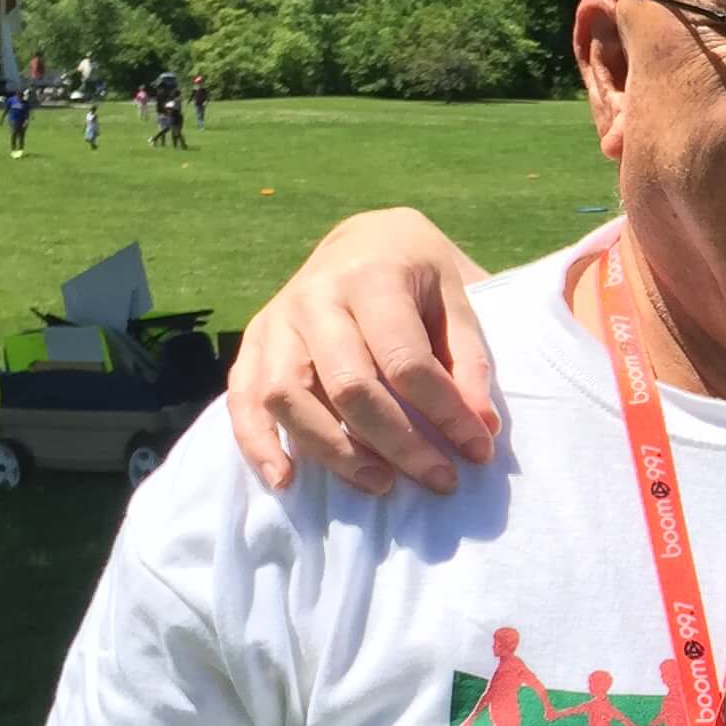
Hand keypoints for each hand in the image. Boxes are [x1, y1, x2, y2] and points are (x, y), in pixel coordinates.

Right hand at [226, 206, 496, 496]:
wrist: (363, 240)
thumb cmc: (419, 276)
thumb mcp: (457, 299)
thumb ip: (469, 361)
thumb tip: (480, 428)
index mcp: (373, 277)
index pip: (406, 361)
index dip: (445, 413)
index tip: (477, 450)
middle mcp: (316, 297)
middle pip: (349, 386)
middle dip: (399, 443)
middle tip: (440, 479)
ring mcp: (277, 320)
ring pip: (290, 398)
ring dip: (335, 452)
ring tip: (382, 484)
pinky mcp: (254, 342)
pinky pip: (244, 398)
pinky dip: (258, 443)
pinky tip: (286, 480)